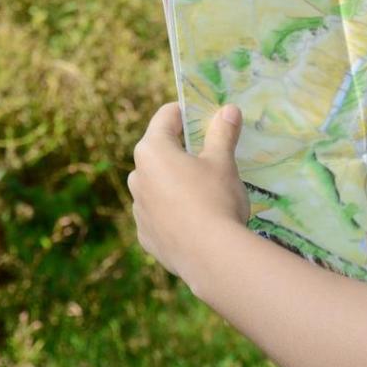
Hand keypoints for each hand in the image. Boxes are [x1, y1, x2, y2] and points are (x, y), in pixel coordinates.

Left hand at [127, 101, 251, 281]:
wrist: (211, 257)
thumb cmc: (215, 199)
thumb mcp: (223, 162)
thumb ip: (222, 133)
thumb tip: (229, 109)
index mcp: (152, 151)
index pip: (166, 117)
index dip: (187, 112)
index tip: (206, 115)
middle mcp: (137, 177)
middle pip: (159, 153)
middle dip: (182, 151)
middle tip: (211, 157)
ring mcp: (139, 209)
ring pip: (157, 186)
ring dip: (176, 183)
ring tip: (205, 192)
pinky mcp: (146, 236)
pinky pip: (159, 214)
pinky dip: (174, 212)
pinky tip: (197, 220)